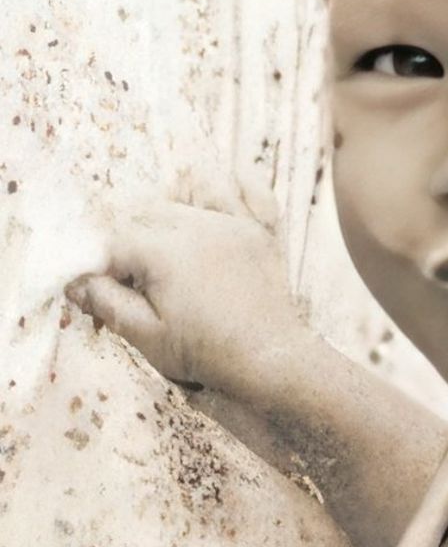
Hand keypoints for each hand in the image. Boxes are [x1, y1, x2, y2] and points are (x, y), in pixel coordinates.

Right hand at [65, 199, 305, 396]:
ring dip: (173, 202)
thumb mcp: (146, 335)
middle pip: (149, 211)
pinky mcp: (262, 232)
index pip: (115, 241)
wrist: (270, 360)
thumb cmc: (207, 352)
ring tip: (167, 236)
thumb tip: (78, 281)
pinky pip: (254, 191)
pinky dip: (237, 186)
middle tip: (134, 276)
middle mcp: (198, 226)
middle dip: (131, 237)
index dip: (103, 267)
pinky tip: (220, 200)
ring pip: (193, 188)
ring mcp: (235, 224)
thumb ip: (108, 302)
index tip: (104, 291)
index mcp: (164, 251)